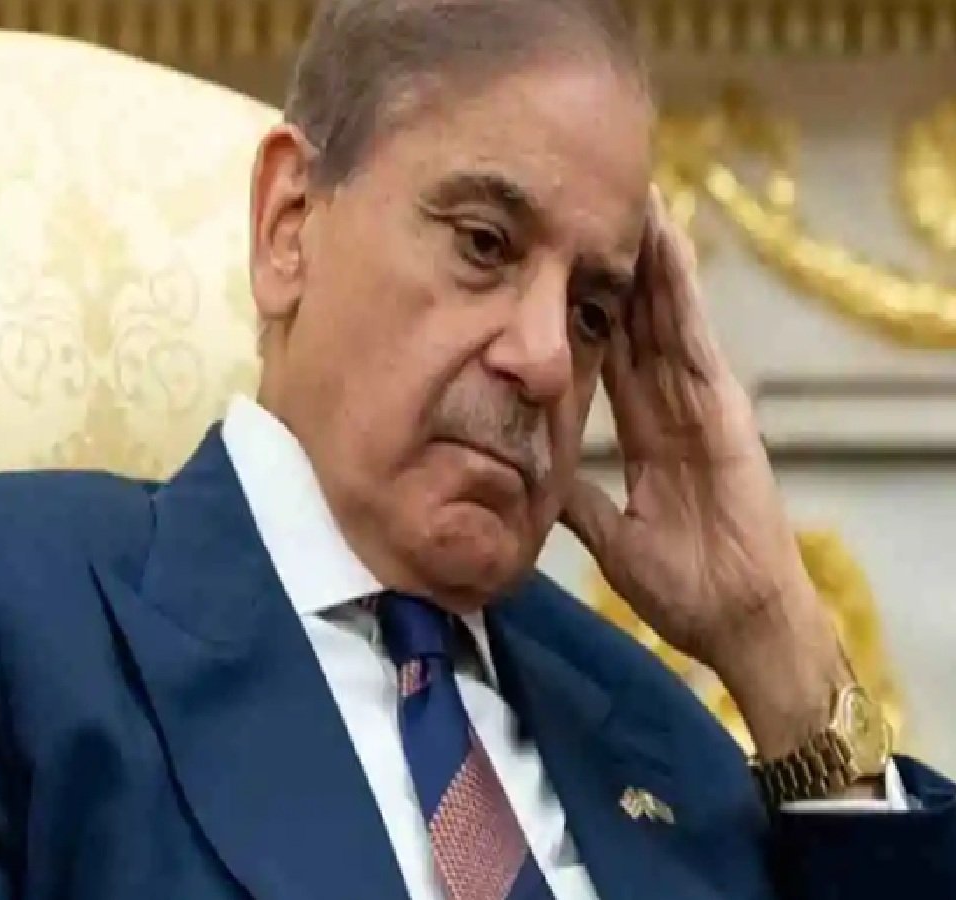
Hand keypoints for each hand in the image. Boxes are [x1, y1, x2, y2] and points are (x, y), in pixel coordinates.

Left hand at [561, 188, 847, 757]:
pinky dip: (681, 289)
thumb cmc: (685, 585)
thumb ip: (577, 498)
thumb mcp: (611, 534)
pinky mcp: (723, 409)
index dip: (589, 306)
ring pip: (667, 314)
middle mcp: (673, 405)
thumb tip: (532, 476)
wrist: (737, 618)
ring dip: (647, 256)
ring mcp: (701, 402)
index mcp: (646, 430)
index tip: (562, 260)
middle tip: (590, 203)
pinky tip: (666, 243)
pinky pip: (694, 337)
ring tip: (627, 196)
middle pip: (638, 319)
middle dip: (617, 263)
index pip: (611, 354)